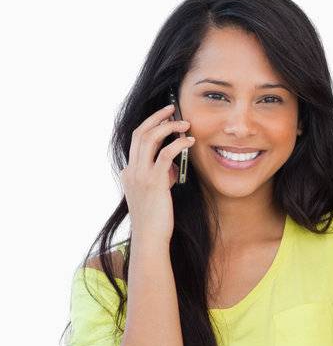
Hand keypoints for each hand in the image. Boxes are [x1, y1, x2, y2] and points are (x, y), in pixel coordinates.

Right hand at [120, 104, 191, 240]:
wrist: (150, 237)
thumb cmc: (156, 218)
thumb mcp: (155, 193)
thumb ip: (159, 177)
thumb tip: (171, 167)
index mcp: (129, 172)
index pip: (136, 140)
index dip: (149, 124)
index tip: (164, 116)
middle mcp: (131, 170)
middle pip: (140, 133)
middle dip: (156, 117)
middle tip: (172, 108)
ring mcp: (140, 175)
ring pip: (149, 139)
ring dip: (168, 127)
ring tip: (185, 123)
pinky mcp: (154, 182)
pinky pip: (165, 154)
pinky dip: (178, 143)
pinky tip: (190, 141)